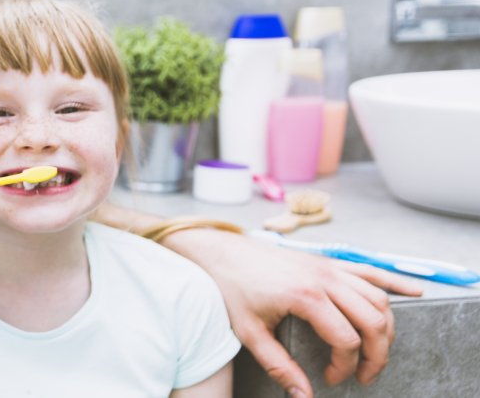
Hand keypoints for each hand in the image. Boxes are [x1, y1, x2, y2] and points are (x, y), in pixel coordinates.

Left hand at [163, 229, 422, 397]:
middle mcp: (324, 279)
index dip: (345, 366)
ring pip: (378, 298)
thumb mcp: (249, 332)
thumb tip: (304, 395)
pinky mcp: (327, 261)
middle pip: (374, 321)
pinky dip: (394, 283)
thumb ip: (279, 366)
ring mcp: (329, 267)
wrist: (219, 251)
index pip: (347, 340)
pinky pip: (369, 271)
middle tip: (365, 375)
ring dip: (386, 328)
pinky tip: (415, 292)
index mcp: (305, 297)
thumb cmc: (231, 289)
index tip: (330, 378)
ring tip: (377, 352)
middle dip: (378, 354)